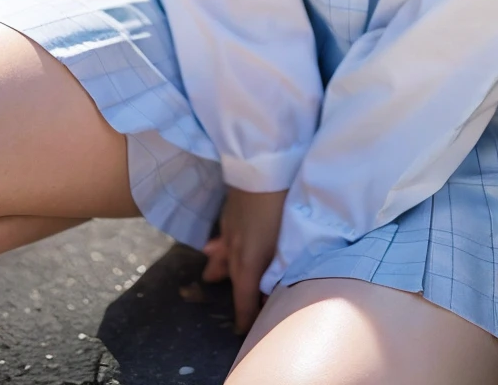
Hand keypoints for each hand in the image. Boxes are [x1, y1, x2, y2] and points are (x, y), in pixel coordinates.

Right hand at [201, 185, 287, 334]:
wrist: (263, 168)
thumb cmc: (279, 208)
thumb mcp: (284, 245)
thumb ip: (278, 271)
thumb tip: (273, 288)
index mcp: (247, 264)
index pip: (243, 301)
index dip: (245, 318)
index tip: (245, 330)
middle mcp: (232, 252)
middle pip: (230, 279)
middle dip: (235, 293)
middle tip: (241, 306)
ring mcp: (228, 231)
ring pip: (219, 258)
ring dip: (220, 269)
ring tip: (213, 276)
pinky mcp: (229, 213)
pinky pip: (221, 238)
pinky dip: (220, 247)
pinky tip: (215, 246)